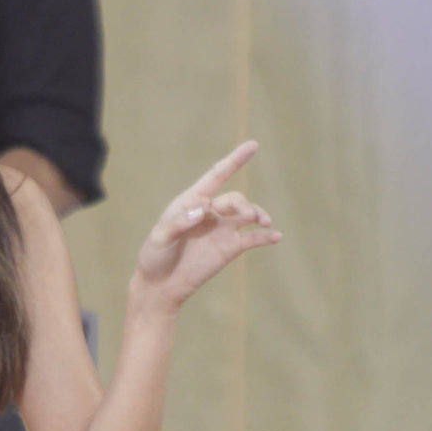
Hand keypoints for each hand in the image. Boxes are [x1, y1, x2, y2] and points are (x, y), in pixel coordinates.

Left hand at [132, 142, 279, 311]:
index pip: (217, 175)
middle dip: (243, 204)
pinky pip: (252, 239)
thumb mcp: (160, 237)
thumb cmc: (155, 256)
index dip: (235, 160)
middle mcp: (210, 211)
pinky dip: (265, 237)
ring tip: (264, 222)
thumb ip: (178, 223)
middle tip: (247, 215)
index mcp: (192, 201)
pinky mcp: (230, 248)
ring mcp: (222, 229)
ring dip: (257, 214)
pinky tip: (276, 237)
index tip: (253, 145)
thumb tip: (202, 209)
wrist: (161, 285)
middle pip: (235, 199)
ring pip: (247, 215)